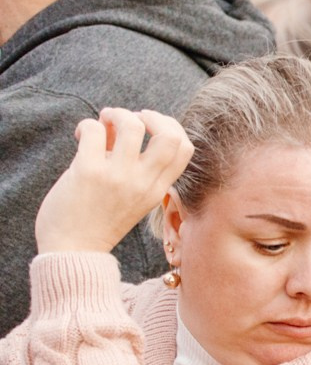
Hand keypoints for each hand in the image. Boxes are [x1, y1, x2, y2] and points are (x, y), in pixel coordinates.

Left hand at [35, 108, 191, 256]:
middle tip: (131, 118)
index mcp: (156, 190)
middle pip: (169, 136)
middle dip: (151, 115)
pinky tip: (81, 135)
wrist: (72, 250)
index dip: (172, 126)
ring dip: (117, 113)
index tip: (151, 125)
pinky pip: (93, 130)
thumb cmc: (97, 222)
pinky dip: (87, 125)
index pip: (185, 149)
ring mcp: (117, 177)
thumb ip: (134, 167)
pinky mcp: (88, 172)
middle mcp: (142, 183)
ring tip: (103, 121)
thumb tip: (121, 127)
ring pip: (132, 125)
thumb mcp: (131, 199)